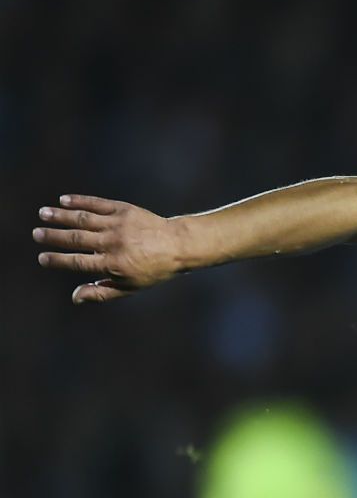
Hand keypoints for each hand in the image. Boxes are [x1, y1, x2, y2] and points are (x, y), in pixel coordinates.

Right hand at [35, 195, 185, 302]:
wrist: (179, 245)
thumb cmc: (153, 269)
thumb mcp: (130, 286)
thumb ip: (101, 292)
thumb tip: (74, 297)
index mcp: (113, 264)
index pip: (78, 262)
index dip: (58, 260)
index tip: (42, 257)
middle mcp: (114, 243)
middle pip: (76, 239)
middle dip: (53, 236)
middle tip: (36, 234)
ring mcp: (118, 225)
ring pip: (83, 219)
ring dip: (60, 215)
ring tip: (43, 213)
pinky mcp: (124, 209)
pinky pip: (97, 204)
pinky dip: (80, 201)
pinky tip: (64, 200)